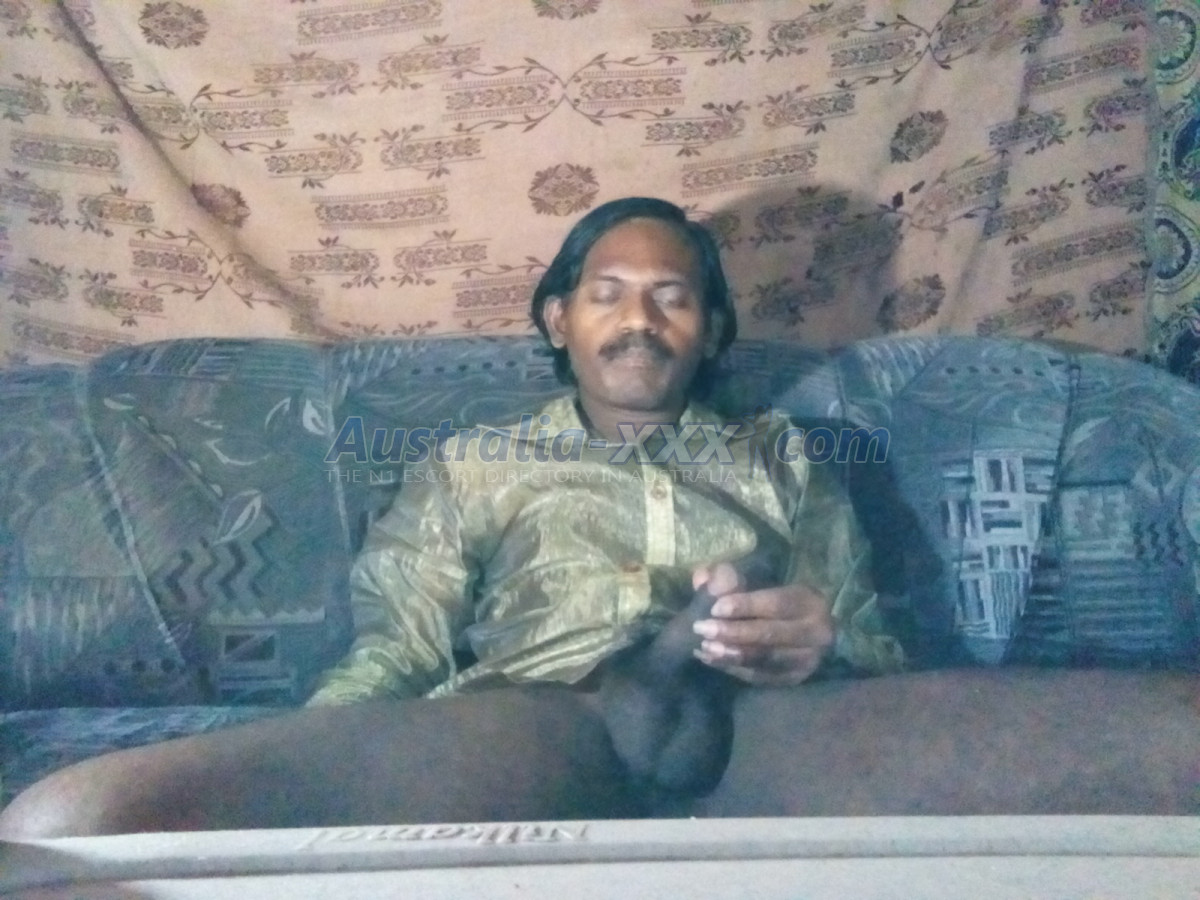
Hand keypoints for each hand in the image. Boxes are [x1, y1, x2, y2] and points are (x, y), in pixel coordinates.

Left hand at [690, 563, 833, 685]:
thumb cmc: (776, 603)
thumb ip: (728, 579)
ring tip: (704, 648)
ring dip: (731, 654)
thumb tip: (702, 577)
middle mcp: (816, 632)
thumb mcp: (759, 584)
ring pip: (765, 659)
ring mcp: (807, 660)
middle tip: (701, 629)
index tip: (715, 608)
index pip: (776, 604)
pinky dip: (733, 669)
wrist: (808, 635)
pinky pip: (761, 676)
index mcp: (808, 601)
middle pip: (770, 634)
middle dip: (733, 632)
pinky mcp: (793, 680)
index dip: (745, 606)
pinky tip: (711, 660)